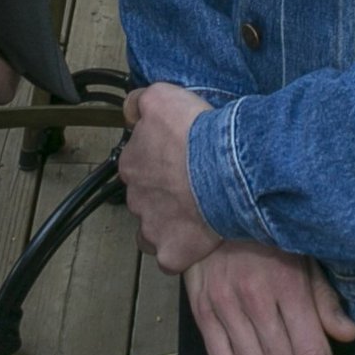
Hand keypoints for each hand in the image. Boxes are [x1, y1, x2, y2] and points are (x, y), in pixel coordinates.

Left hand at [120, 82, 221, 272]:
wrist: (225, 168)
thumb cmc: (196, 132)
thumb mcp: (161, 96)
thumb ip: (138, 102)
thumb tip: (129, 112)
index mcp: (131, 164)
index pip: (137, 165)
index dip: (158, 162)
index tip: (177, 160)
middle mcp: (135, 197)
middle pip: (145, 198)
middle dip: (162, 194)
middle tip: (189, 185)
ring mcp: (151, 227)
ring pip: (153, 229)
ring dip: (168, 222)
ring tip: (194, 213)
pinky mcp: (171, 252)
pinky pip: (170, 257)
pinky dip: (180, 250)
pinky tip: (196, 238)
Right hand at [184, 242, 354, 354]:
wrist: (213, 208)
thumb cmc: (264, 235)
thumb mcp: (302, 257)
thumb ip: (324, 299)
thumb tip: (347, 334)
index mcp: (287, 283)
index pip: (311, 353)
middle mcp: (255, 297)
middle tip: (290, 341)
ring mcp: (224, 305)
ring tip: (264, 340)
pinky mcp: (200, 310)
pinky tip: (240, 340)